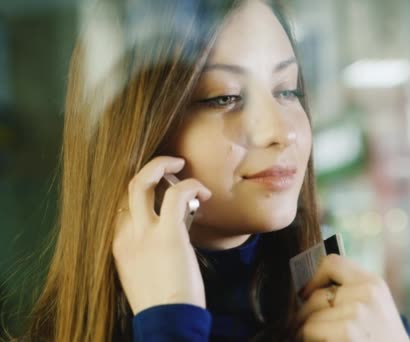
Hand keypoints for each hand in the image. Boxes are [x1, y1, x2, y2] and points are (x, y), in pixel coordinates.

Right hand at [112, 156, 211, 314]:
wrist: (166, 323)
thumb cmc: (161, 303)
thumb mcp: (140, 274)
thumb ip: (145, 251)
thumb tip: (165, 238)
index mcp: (118, 244)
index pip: (121, 204)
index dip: (141, 190)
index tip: (161, 188)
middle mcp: (125, 234)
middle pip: (127, 186)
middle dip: (150, 169)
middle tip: (172, 165)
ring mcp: (144, 233)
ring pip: (142, 181)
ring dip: (164, 165)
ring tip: (183, 166)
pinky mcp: (168, 234)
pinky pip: (176, 194)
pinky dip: (191, 185)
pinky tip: (205, 193)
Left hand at [297, 254, 409, 340]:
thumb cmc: (381, 341)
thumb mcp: (375, 311)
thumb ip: (350, 294)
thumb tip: (307, 290)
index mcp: (374, 283)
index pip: (333, 262)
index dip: (313, 278)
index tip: (305, 294)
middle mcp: (368, 293)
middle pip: (315, 295)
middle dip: (305, 315)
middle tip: (303, 328)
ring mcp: (359, 311)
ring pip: (309, 315)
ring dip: (305, 330)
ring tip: (316, 339)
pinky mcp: (348, 331)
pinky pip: (309, 329)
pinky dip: (307, 340)